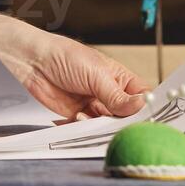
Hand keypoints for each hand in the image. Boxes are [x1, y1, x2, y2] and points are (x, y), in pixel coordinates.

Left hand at [0, 12, 149, 119]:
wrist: (31, 62)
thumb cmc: (64, 56)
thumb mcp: (96, 74)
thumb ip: (117, 95)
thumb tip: (140, 107)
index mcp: (118, 77)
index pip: (141, 96)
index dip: (148, 107)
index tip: (154, 119)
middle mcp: (107, 93)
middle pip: (126, 115)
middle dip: (125, 121)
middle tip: (125, 126)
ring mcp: (92, 105)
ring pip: (107, 125)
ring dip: (104, 126)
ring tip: (98, 119)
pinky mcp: (76, 116)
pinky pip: (88, 129)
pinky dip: (86, 129)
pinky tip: (80, 119)